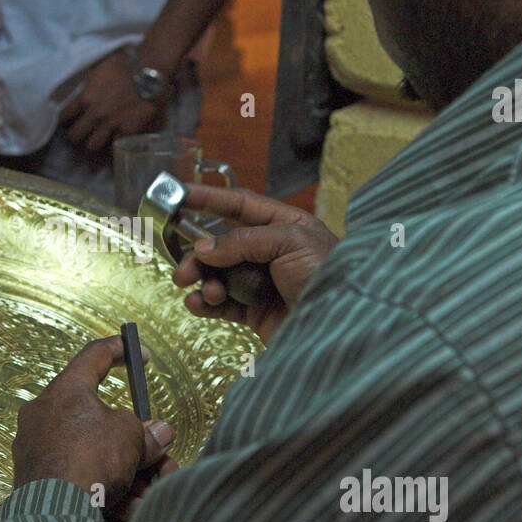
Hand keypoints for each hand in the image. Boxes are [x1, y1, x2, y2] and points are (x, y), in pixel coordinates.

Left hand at [13, 336, 175, 521]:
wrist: (54, 513)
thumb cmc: (87, 461)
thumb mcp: (130, 436)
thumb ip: (145, 431)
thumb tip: (157, 435)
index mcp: (65, 389)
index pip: (93, 356)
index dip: (121, 350)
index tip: (141, 354)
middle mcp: (46, 415)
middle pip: (101, 419)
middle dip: (137, 440)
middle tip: (160, 453)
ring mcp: (40, 449)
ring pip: (96, 454)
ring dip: (131, 471)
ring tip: (155, 490)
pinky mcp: (39, 481)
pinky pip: (81, 479)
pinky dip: (110, 490)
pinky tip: (134, 507)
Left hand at [58, 51, 163, 154]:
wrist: (150, 72)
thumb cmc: (126, 64)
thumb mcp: (99, 67)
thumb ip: (88, 81)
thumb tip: (80, 83)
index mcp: (85, 98)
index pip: (64, 116)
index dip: (64, 121)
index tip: (68, 122)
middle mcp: (95, 114)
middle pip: (74, 136)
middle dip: (75, 136)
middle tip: (80, 134)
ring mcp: (111, 125)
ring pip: (92, 146)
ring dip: (92, 143)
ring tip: (95, 141)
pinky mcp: (127, 131)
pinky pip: (114, 147)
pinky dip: (112, 146)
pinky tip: (112, 142)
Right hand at [171, 184, 338, 343]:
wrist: (342, 326)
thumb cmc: (328, 274)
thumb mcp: (291, 242)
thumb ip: (244, 241)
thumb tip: (204, 249)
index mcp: (284, 225)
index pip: (240, 205)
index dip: (209, 199)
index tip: (179, 195)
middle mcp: (270, 251)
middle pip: (221, 245)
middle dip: (199, 255)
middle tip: (184, 269)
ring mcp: (261, 282)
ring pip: (218, 275)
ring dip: (203, 281)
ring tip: (204, 292)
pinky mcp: (255, 311)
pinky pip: (222, 304)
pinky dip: (206, 303)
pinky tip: (198, 304)